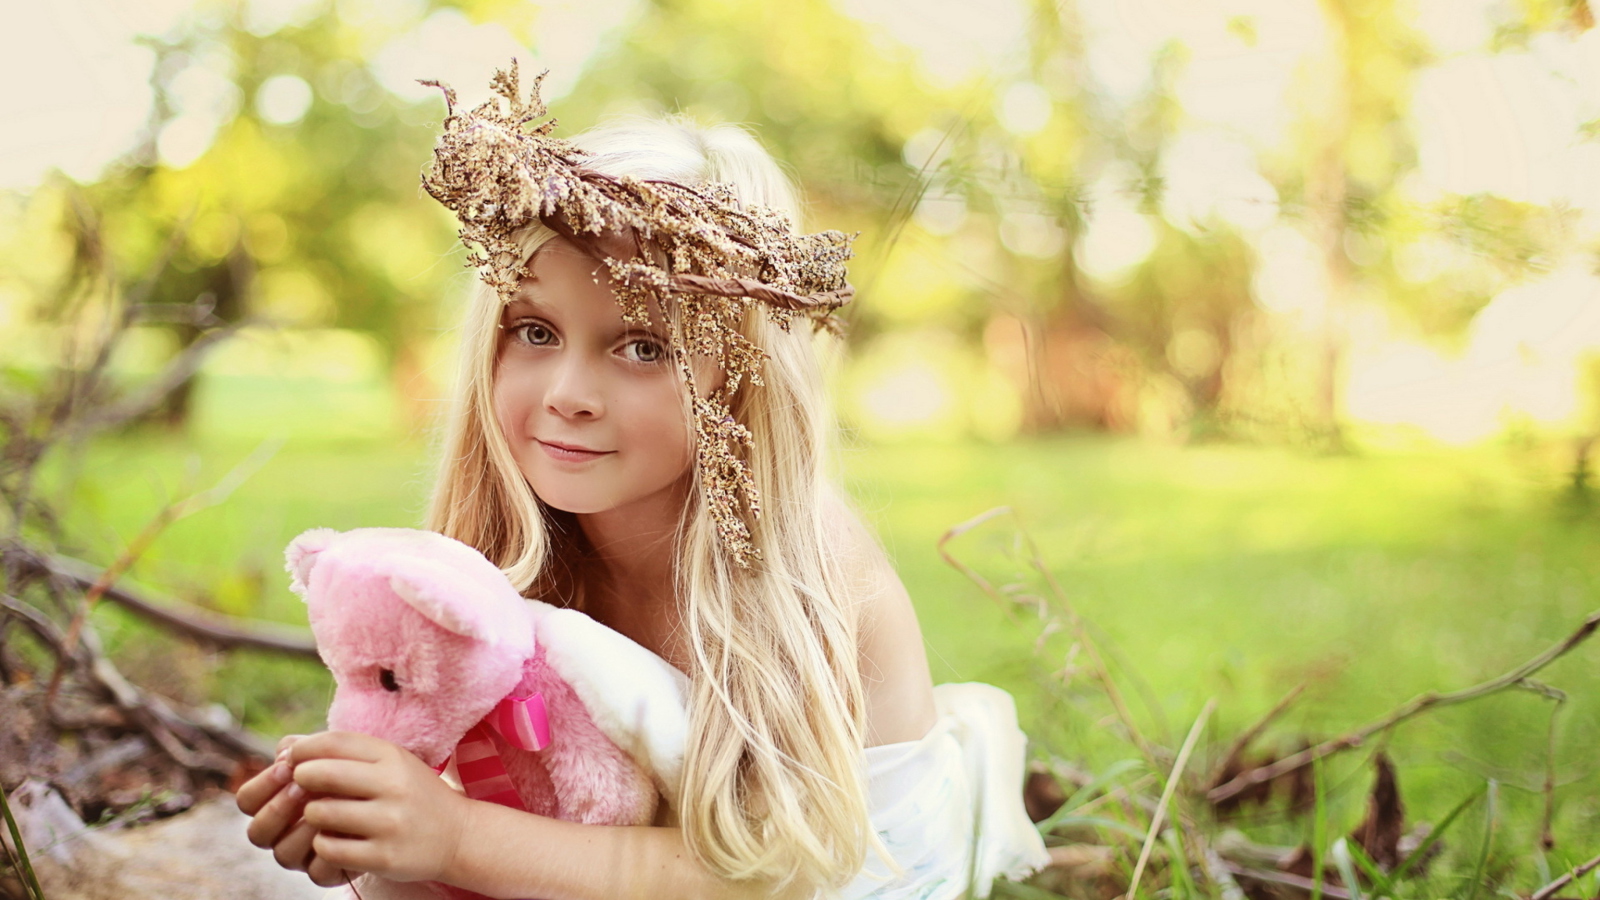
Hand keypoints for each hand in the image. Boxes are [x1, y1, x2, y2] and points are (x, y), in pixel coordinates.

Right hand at [238, 734, 350, 886]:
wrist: (393, 795)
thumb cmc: (354, 770)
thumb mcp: (334, 753)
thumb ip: (307, 748)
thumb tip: (286, 751)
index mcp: (273, 803)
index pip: (247, 800)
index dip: (262, 784)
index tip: (288, 767)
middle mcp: (281, 833)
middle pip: (257, 832)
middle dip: (278, 808)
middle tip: (303, 788)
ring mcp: (302, 856)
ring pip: (284, 853)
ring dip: (303, 829)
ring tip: (328, 808)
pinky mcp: (328, 872)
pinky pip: (317, 871)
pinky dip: (330, 852)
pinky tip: (347, 832)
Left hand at [287, 731, 471, 885]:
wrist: (457, 836)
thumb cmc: (413, 795)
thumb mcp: (390, 763)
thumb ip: (344, 751)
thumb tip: (285, 745)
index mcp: (393, 757)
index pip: (334, 742)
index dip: (303, 748)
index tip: (293, 757)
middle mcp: (393, 786)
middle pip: (321, 773)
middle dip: (301, 779)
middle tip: (301, 787)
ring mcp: (389, 822)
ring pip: (320, 813)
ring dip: (311, 815)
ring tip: (322, 816)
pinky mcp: (384, 856)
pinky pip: (329, 848)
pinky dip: (322, 844)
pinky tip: (334, 839)